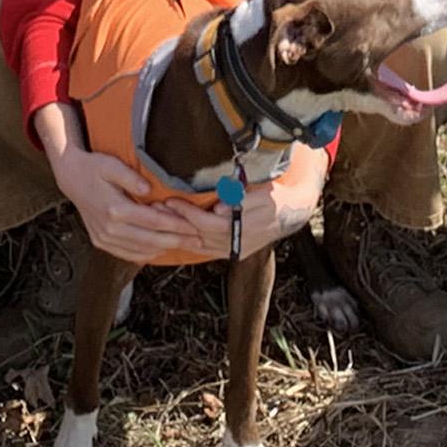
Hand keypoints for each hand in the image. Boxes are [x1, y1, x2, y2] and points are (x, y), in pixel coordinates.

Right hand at [44, 136, 216, 264]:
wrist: (71, 178)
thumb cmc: (93, 168)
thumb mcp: (111, 165)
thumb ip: (130, 177)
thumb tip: (148, 189)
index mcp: (115, 209)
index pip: (154, 221)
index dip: (176, 225)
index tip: (194, 227)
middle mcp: (109, 228)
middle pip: (151, 240)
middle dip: (177, 240)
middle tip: (197, 240)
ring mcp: (104, 238)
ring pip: (141, 250)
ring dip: (164, 249)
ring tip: (184, 245)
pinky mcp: (101, 242)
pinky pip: (127, 254)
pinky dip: (146, 254)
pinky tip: (159, 249)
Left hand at [157, 141, 330, 262]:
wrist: (289, 214)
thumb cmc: (273, 197)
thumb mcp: (263, 193)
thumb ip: (242, 199)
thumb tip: (220, 208)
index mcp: (244, 227)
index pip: (208, 223)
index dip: (188, 213)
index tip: (169, 200)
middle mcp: (236, 243)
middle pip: (200, 235)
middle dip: (177, 222)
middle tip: (156, 208)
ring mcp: (233, 249)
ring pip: (199, 245)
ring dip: (178, 232)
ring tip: (159, 218)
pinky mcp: (230, 252)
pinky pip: (204, 251)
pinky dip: (188, 242)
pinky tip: (173, 234)